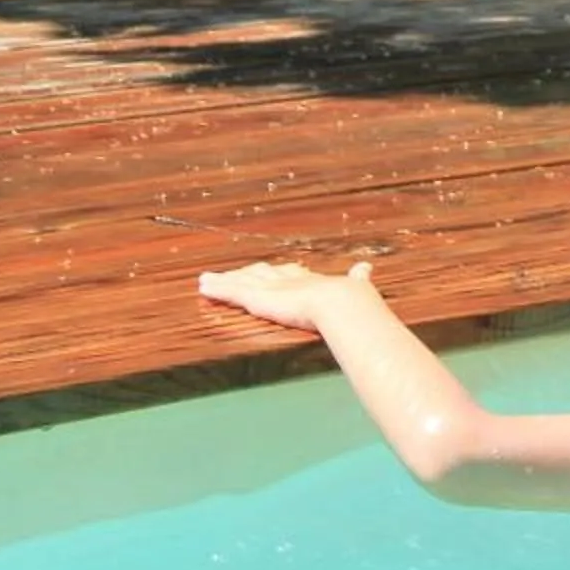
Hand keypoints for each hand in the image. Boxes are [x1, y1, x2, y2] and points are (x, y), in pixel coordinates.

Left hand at [198, 259, 375, 333]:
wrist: (341, 303)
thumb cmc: (352, 300)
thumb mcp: (356, 286)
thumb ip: (358, 277)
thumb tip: (367, 266)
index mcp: (310, 280)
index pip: (291, 273)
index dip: (283, 272)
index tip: (279, 269)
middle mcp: (287, 280)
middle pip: (261, 274)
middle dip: (248, 274)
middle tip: (235, 273)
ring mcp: (270, 288)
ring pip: (241, 282)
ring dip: (224, 280)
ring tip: (206, 279)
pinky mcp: (257, 298)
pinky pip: (231, 293)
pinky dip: (217, 289)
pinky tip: (203, 287)